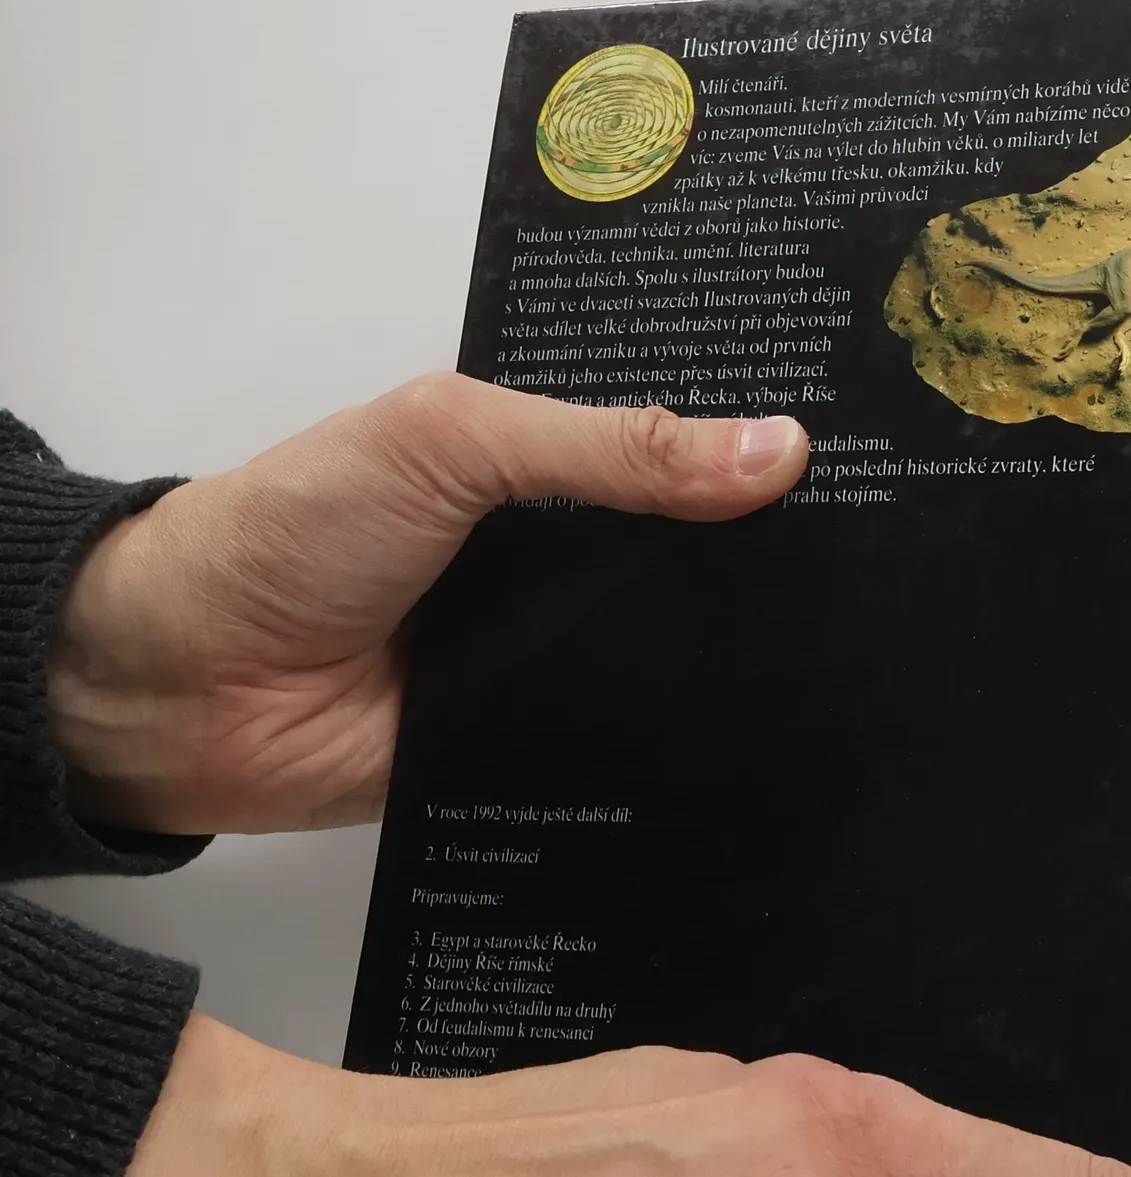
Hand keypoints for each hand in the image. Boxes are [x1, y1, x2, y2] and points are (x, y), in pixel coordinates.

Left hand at [47, 374, 807, 833]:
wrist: (184, 687)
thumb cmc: (294, 530)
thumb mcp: (454, 442)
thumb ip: (612, 447)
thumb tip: (778, 451)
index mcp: (540, 459)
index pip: (676, 441)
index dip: (758, 437)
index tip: (873, 436)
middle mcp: (561, 552)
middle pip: (694, 551)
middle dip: (775, 549)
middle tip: (900, 537)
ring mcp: (557, 650)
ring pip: (679, 647)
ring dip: (742, 645)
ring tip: (875, 634)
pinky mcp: (546, 740)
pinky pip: (635, 734)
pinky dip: (685, 732)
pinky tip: (781, 728)